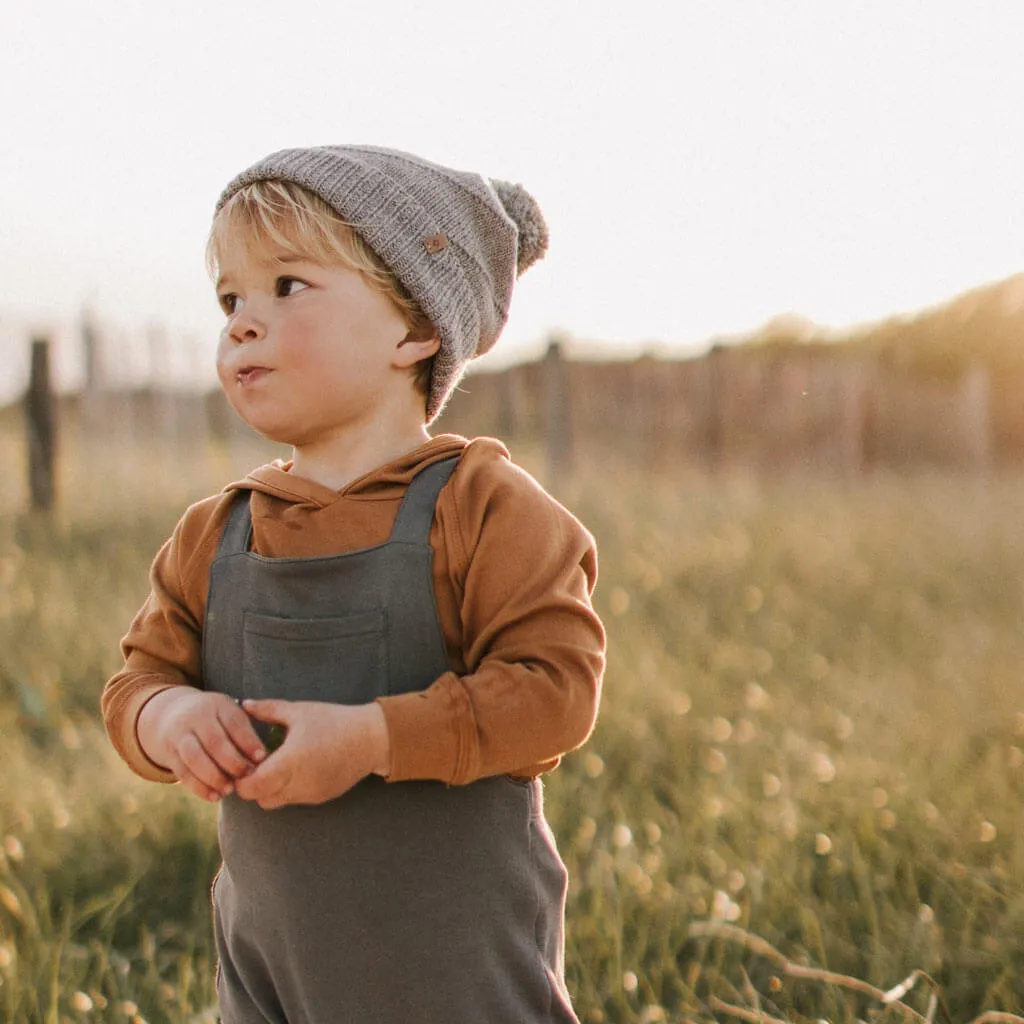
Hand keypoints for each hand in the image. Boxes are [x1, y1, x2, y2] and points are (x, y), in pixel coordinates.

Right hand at [138, 687, 266, 801]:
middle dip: (232, 762)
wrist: (172, 714)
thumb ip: (245, 732)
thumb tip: (261, 760)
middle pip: (214, 741)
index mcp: (218, 704)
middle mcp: (196, 716)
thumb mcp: (230, 714)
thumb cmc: (215, 719)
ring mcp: (179, 734)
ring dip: (214, 777)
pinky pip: (182, 772)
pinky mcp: (169, 753)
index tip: (262, 758)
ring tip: (229, 790)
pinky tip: (214, 796)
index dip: (248, 741)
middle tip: (247, 777)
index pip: (234, 722)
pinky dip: (199, 787)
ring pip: (195, 757)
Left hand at [233, 700, 389, 809]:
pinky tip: (299, 768)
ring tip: (279, 764)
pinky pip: (295, 798)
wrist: (371, 739)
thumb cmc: (333, 721)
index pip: (252, 787)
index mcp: (290, 761)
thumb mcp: (299, 711)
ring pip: (278, 801)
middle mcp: (299, 783)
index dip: (242, 780)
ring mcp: (310, 794)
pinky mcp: (321, 797)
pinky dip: (290, 788)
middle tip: (259, 764)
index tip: (245, 764)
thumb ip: (268, 709)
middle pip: (261, 799)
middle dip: (254, 786)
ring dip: (272, 788)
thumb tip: (244, 704)